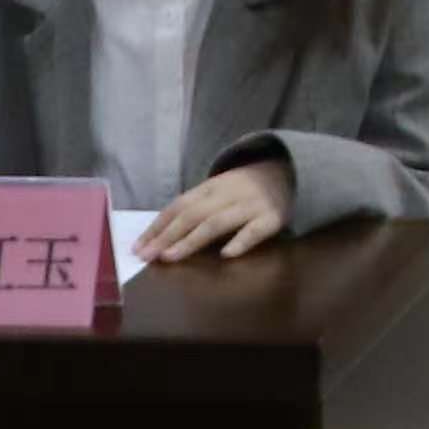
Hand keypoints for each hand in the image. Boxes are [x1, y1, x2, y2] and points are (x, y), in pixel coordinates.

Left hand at [147, 159, 297, 261]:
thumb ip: (196, 208)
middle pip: (193, 214)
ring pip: (218, 222)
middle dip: (167, 236)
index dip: (157, 226)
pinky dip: (241, 241)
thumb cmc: (246, 189)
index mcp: (211, 187)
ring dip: (192, 240)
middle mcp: (228, 194)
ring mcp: (251, 205)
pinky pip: (256, 230)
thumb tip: (160, 234)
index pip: (178, 206)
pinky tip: (226, 255)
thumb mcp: (219, 190)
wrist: (290, 171)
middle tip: (147, 256)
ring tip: (172, 257)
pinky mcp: (273, 218)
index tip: (138, 247)